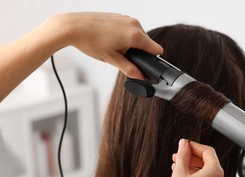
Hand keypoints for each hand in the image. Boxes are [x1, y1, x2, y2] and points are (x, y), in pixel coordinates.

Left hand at [0, 12, 162, 100]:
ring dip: (131, 44)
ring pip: (138, 35)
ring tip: (113, 48)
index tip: (145, 66)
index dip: (151, 60)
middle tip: (122, 58)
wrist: (72, 27)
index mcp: (134, 35)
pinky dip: (124, 36)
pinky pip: (129, 29)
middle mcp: (134, 24)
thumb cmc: (89, 41)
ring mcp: (126, 18)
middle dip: (138, 53)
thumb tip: (140, 77)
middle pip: (147, 43)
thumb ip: (129, 69)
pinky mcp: (119, 16)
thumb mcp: (111, 59)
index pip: (156, 49)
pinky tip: (110, 39)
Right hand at [163, 139, 226, 176]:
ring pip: (205, 173)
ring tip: (176, 165)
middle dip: (192, 156)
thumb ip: (183, 155)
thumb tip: (184, 144)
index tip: (183, 144)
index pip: (208, 151)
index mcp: (216, 172)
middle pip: (207, 162)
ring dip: (192, 166)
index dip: (194, 146)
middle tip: (178, 155)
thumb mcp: (179, 173)